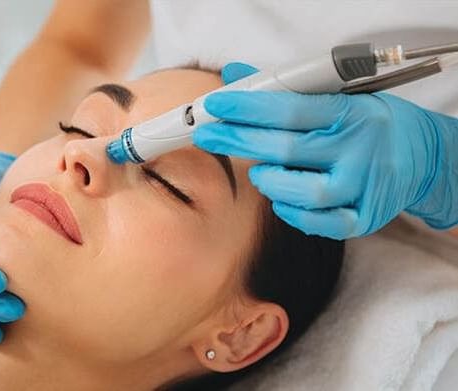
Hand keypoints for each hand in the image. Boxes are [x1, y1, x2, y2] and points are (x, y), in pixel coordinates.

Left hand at [193, 63, 457, 238]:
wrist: (423, 156)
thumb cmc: (370, 123)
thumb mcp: (338, 96)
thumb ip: (285, 89)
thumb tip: (236, 75)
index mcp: (350, 112)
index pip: (290, 109)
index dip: (247, 107)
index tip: (214, 106)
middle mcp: (358, 148)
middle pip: (287, 149)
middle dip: (238, 140)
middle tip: (208, 136)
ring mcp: (363, 186)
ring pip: (305, 192)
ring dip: (270, 182)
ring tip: (258, 172)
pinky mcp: (366, 217)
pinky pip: (324, 224)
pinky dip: (295, 214)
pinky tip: (281, 200)